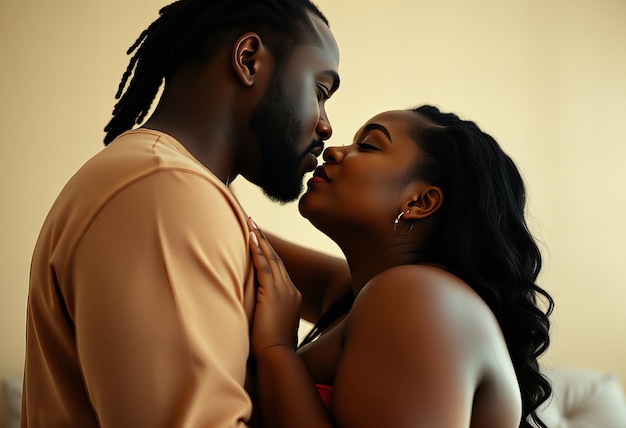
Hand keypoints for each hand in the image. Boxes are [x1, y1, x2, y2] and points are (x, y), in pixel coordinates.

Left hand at [248, 218, 301, 356]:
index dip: (268, 252)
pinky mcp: (273, 294)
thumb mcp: (273, 325)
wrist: (277, 357)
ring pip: (271, 259)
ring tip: (250, 223)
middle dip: (264, 240)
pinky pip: (264, 267)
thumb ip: (269, 313)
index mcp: (292, 297)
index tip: (259, 239)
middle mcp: (291, 290)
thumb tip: (258, 311)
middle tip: (253, 222)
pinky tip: (249, 238)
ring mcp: (284, 291)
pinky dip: (257, 251)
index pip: (279, 269)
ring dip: (259, 239)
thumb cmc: (272, 348)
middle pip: (276, 259)